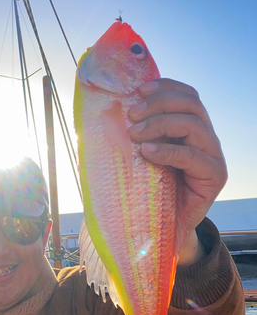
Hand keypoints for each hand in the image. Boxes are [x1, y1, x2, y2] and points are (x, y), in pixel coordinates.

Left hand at [128, 78, 226, 265]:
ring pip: (194, 124)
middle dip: (159, 102)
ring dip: (160, 123)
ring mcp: (212, 156)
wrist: (160, 228)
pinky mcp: (214, 176)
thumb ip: (131, 136)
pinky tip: (147, 152)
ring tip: (135, 135)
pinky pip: (193, 155)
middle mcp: (205, 138)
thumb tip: (99, 115)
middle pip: (191, 103)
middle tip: (131, 115)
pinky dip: (168, 150)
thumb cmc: (146, 191)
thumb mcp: (137, 157)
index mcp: (189, 128)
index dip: (164, 87)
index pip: (186, 95)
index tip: (137, 90)